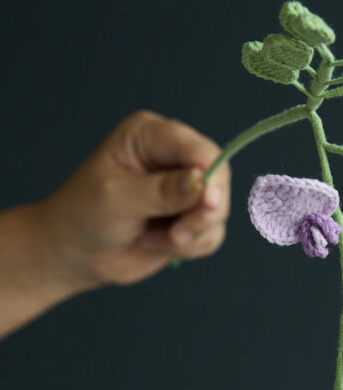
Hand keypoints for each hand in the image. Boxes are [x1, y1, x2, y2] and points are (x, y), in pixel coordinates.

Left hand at [36, 109, 232, 289]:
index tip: (207, 201)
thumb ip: (161, 190)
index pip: (196, 147)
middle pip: (218, 177)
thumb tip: (202, 182)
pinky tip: (158, 244)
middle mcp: (173, 157)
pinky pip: (213, 234)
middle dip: (203, 211)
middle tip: (177, 233)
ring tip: (157, 239)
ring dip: (193, 232)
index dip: (210, 172)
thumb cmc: (84, 214)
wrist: (76, 254)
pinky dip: (191, 246)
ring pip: (218, 209)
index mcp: (151, 136)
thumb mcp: (116, 197)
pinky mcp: (191, 218)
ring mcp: (185, 189)